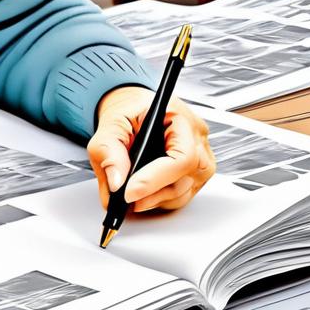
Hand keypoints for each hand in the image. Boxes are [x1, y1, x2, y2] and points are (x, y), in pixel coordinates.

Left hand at [87, 86, 215, 213]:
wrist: (135, 109)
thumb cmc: (129, 111)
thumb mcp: (111, 123)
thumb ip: (108, 150)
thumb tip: (116, 182)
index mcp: (181, 120)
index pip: (181, 158)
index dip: (154, 179)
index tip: (129, 192)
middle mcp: (197, 141)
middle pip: (184, 180)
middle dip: (151, 194)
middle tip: (124, 198)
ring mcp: (201, 160)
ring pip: (183, 193)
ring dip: (154, 200)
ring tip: (130, 197)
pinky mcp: (195, 175)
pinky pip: (182, 196)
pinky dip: (160, 200)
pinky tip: (143, 194)